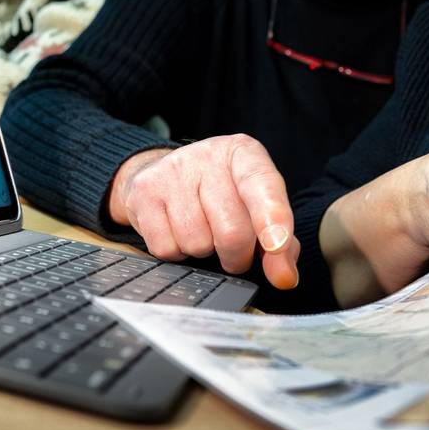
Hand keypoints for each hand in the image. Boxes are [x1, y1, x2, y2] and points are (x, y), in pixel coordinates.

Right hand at [108, 135, 298, 289]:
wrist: (165, 173)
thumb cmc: (222, 194)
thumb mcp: (256, 206)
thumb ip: (282, 242)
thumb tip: (284, 277)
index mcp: (244, 153)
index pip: (263, 186)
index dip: (273, 218)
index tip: (277, 245)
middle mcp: (208, 154)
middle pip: (232, 231)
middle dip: (237, 256)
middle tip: (234, 250)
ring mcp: (172, 170)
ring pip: (197, 243)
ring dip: (205, 252)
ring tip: (202, 229)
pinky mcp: (144, 190)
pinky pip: (166, 248)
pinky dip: (177, 253)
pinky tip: (178, 230)